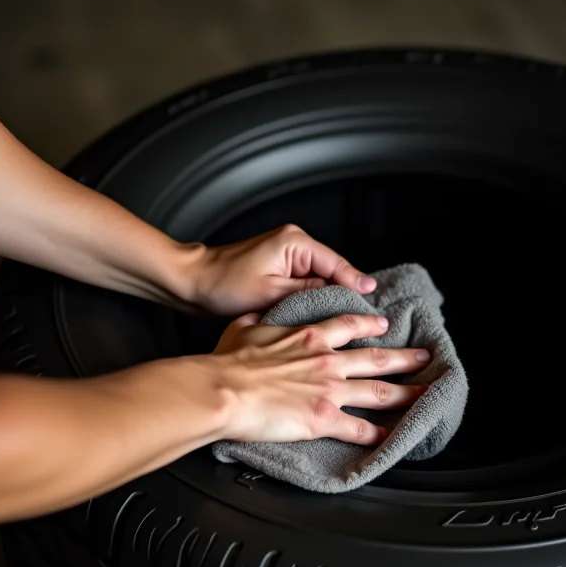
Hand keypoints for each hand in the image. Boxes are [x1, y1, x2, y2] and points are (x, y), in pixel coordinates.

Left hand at [191, 224, 376, 315]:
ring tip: (344, 324)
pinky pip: (305, 284)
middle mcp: (295, 243)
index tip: (372, 305)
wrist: (193, 283)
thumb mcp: (272, 293)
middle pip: (332, 272)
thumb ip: (309, 293)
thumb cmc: (224, 285)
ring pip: (320, 280)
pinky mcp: (280, 269)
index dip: (356, 285)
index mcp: (295, 242)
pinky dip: (312, 299)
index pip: (337, 264)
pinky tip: (318, 317)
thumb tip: (342, 297)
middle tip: (363, 322)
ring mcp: (288, 256)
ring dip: (327, 299)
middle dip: (343, 295)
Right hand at [212, 312, 429, 444]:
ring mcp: (329, 390)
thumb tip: (253, 318)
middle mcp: (326, 361)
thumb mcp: (241, 330)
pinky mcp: (324, 419)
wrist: (224, 390)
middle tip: (424, 357)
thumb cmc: (228, 363)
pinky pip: (358, 428)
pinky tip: (389, 437)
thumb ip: (255, 323)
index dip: (370, 325)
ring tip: (425, 394)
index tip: (384, 325)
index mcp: (308, 337)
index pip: (348, 326)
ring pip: (378, 391)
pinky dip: (377, 434)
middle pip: (375, 358)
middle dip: (404, 358)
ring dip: (405, 393)